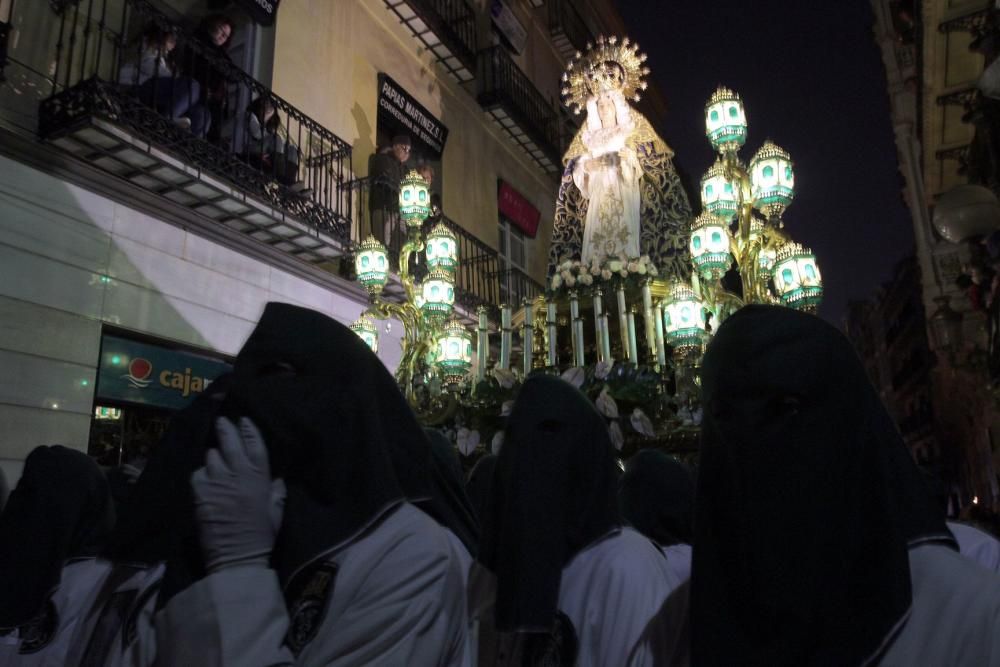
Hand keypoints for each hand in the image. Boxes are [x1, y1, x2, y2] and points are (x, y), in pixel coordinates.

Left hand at [191, 417, 285, 571]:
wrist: (236, 557)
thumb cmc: (261, 536)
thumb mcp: (276, 512)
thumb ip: (276, 491)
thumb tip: (276, 476)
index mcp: (260, 479)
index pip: (256, 445)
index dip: (250, 430)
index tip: (244, 420)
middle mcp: (238, 476)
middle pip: (231, 443)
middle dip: (226, 429)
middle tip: (222, 421)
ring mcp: (217, 483)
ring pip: (212, 456)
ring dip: (214, 455)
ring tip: (215, 457)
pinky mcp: (200, 493)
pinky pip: (198, 473)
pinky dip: (201, 474)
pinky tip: (205, 479)